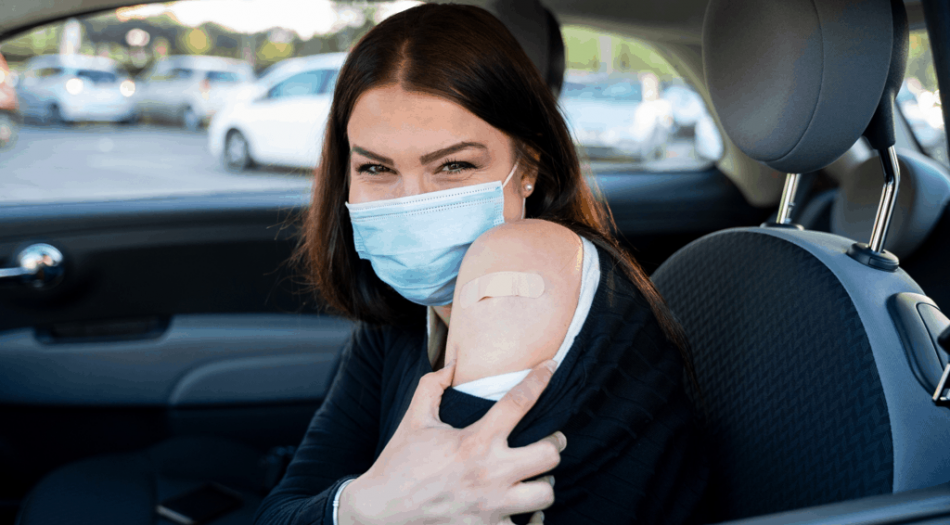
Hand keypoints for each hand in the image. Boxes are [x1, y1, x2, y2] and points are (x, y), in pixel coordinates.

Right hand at [338, 358, 565, 524]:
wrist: (380, 513)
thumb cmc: (398, 463)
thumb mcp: (414, 420)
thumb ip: (433, 386)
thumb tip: (452, 363)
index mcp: (474, 441)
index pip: (519, 402)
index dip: (540, 378)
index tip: (551, 366)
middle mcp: (490, 474)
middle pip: (550, 454)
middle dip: (555, 444)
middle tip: (550, 440)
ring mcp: (492, 507)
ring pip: (546, 494)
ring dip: (544, 483)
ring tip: (536, 476)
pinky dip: (531, 519)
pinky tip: (524, 508)